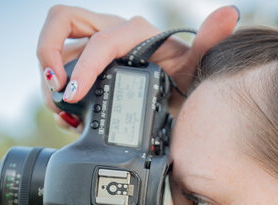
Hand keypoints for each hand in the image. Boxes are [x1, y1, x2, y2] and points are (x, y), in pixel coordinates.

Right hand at [37, 4, 239, 126]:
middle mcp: (110, 33)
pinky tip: (69, 117)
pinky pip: (61, 70)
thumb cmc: (186, 80)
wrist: (179, 95)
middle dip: (49, 56)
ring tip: (63, 113)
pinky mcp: (88, 66)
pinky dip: (58, 93)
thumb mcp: (198, 67)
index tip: (75, 96)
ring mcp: (96, 49)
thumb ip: (209, 43)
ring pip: (56, 49)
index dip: (81, 67)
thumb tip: (229, 14)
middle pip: (60, 22)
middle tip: (58, 93)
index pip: (96, 39)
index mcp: (132, 31)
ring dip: (51, 80)